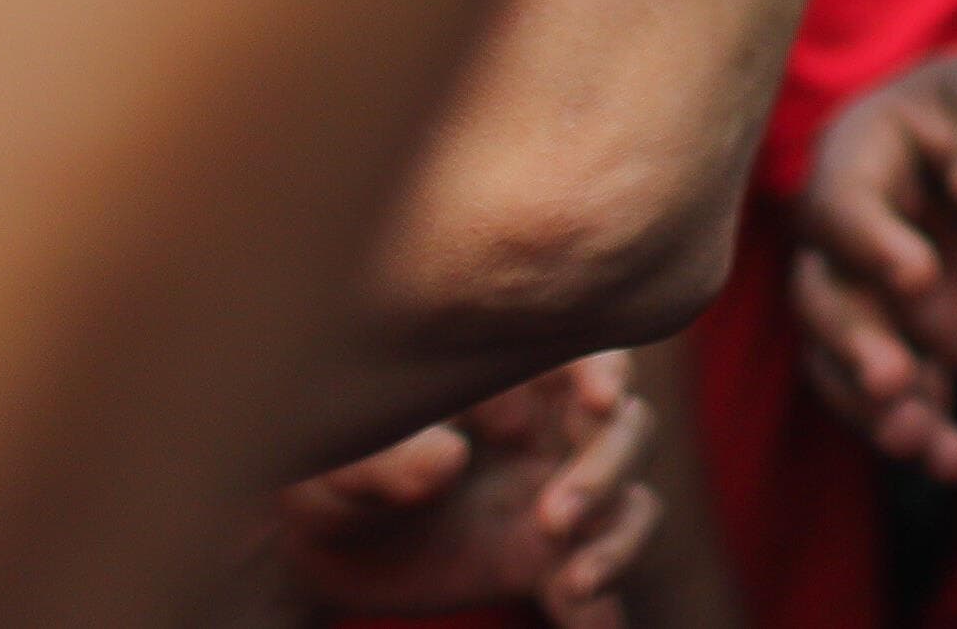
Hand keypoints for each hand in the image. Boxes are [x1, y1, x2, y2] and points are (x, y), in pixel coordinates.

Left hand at [275, 352, 660, 626]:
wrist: (326, 542)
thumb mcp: (344, 464)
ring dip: (617, 542)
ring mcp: (556, 498)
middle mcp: (550, 431)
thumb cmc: (333, 470)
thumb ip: (392, 457)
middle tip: (552, 520)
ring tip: (573, 584)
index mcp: (513, 381)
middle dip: (604, 471)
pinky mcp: (545, 564)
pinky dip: (605, 609)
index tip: (599, 402)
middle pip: (627, 430)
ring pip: (630, 503)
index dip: (605, 371)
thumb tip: (447, 460)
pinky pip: (597, 584)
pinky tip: (598, 627)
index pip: (583, 356)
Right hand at [789, 33, 956, 480]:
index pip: (840, 201)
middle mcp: (856, 228)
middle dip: (851, 342)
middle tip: (894, 381)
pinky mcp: (917, 341)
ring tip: (919, 438)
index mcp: (866, 148)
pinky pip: (900, 398)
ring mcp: (879, 293)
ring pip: (841, 359)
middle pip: (822, 292)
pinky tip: (955, 459)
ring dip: (870, 406)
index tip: (920, 276)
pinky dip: (922, 432)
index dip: (868, 243)